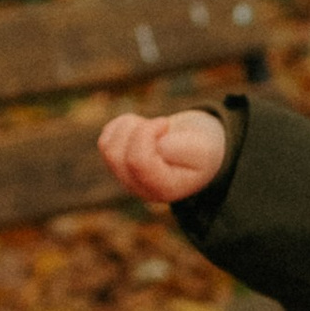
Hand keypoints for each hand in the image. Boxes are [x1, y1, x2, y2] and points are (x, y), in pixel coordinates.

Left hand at [98, 106, 228, 207]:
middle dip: (136, 130)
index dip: (146, 133)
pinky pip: (105, 140)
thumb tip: (158, 146)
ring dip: (129, 127)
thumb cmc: (203, 148)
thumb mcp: (204, 148)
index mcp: (164, 188)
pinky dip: (121, 126)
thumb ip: (185, 149)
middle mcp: (140, 187)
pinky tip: (142, 126)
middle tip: (160, 125)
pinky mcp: (118, 163)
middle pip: (117, 156)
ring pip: (108, 147)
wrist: (198, 149)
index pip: (138, 161)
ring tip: (152, 126)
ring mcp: (126, 177)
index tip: (165, 122)